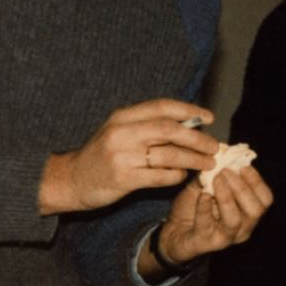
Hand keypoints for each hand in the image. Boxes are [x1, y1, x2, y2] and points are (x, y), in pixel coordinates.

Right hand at [40, 100, 218, 214]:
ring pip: (169, 155)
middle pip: (170, 130)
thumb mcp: (121, 130)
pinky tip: (183, 176)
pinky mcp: (123, 178)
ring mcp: (122, 156)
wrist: (71, 179)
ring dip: (194, 159)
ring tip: (208, 163)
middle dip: (198, 138)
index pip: (163, 107)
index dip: (190, 111)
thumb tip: (193, 123)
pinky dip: (177, 176)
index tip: (209, 118)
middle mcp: (122, 132)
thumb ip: (150, 124)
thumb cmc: (105, 154)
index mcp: (123, 116)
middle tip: (214, 146)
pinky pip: (161, 176)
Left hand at [144, 164, 273, 272]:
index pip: (265, 199)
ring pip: (235, 220)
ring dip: (226, 197)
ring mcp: (225, 239)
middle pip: (256, 210)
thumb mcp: (206, 187)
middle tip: (226, 171)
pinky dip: (204, 208)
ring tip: (216, 180)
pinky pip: (207, 225)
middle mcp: (242, 229)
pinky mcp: (205, 243)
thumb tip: (222, 154)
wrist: (173, 233)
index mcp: (248, 214)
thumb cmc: (193, 209)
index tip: (244, 165)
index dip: (258, 182)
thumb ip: (215, 174)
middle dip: (243, 187)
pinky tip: (202, 195)